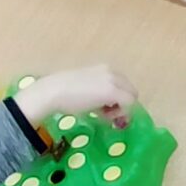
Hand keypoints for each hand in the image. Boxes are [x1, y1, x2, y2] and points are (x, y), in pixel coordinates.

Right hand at [18, 65, 136, 127]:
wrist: (54, 91)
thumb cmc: (64, 94)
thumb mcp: (86, 91)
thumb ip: (99, 96)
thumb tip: (108, 109)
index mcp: (104, 70)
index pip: (123, 86)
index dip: (118, 101)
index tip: (106, 111)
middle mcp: (112, 72)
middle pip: (130, 91)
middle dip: (122, 105)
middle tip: (108, 116)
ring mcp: (113, 81)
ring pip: (131, 98)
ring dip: (120, 109)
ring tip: (102, 114)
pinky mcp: (113, 91)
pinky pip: (129, 104)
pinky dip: (121, 113)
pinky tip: (104, 116)